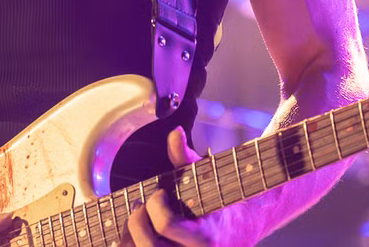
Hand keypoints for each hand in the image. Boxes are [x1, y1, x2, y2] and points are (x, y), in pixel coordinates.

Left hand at [122, 127, 224, 246]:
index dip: (155, 204)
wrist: (239, 230)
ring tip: (136, 218)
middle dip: (137, 220)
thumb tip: (175, 133)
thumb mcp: (205, 178)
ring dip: (129, 235)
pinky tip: (134, 231)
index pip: (166, 225)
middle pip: (148, 246)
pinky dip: (131, 243)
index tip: (159, 192)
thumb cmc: (217, 199)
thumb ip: (185, 158)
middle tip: (140, 205)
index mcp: (204, 238)